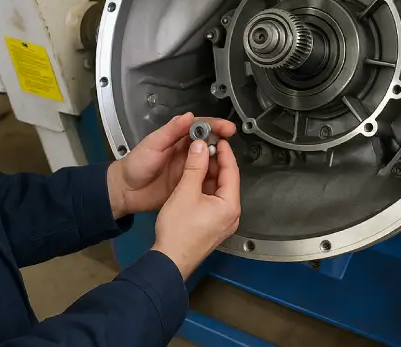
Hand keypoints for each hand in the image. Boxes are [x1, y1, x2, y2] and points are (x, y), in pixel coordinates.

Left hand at [106, 113, 235, 217]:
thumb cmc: (137, 163)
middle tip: (231, 144)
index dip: (214, 126)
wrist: (126, 191)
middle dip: (221, 141)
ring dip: (219, 160)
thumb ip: (171, 131)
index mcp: (177, 138)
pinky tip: (222, 179)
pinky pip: (205, 180)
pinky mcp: (189, 185)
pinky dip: (215, 178)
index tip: (227, 128)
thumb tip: (190, 116)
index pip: (200, 127)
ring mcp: (189, 169)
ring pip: (209, 161)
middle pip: (208, 143)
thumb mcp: (153, 144)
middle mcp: (187, 151)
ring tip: (229, 162)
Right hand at [152, 137, 240, 278]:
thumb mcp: (186, 191)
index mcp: (230, 205)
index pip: (232, 171)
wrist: (169, 261)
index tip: (218, 139)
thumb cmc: (178, 231)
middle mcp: (231, 215)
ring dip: (209, 174)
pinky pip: (213, 201)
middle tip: (205, 146)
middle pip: (227, 180)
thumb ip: (195, 166)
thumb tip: (200, 147)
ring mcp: (222, 223)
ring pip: (219, 191)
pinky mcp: (212, 227)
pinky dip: (205, 188)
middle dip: (216, 162)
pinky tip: (194, 180)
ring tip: (198, 159)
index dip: (224, 152)